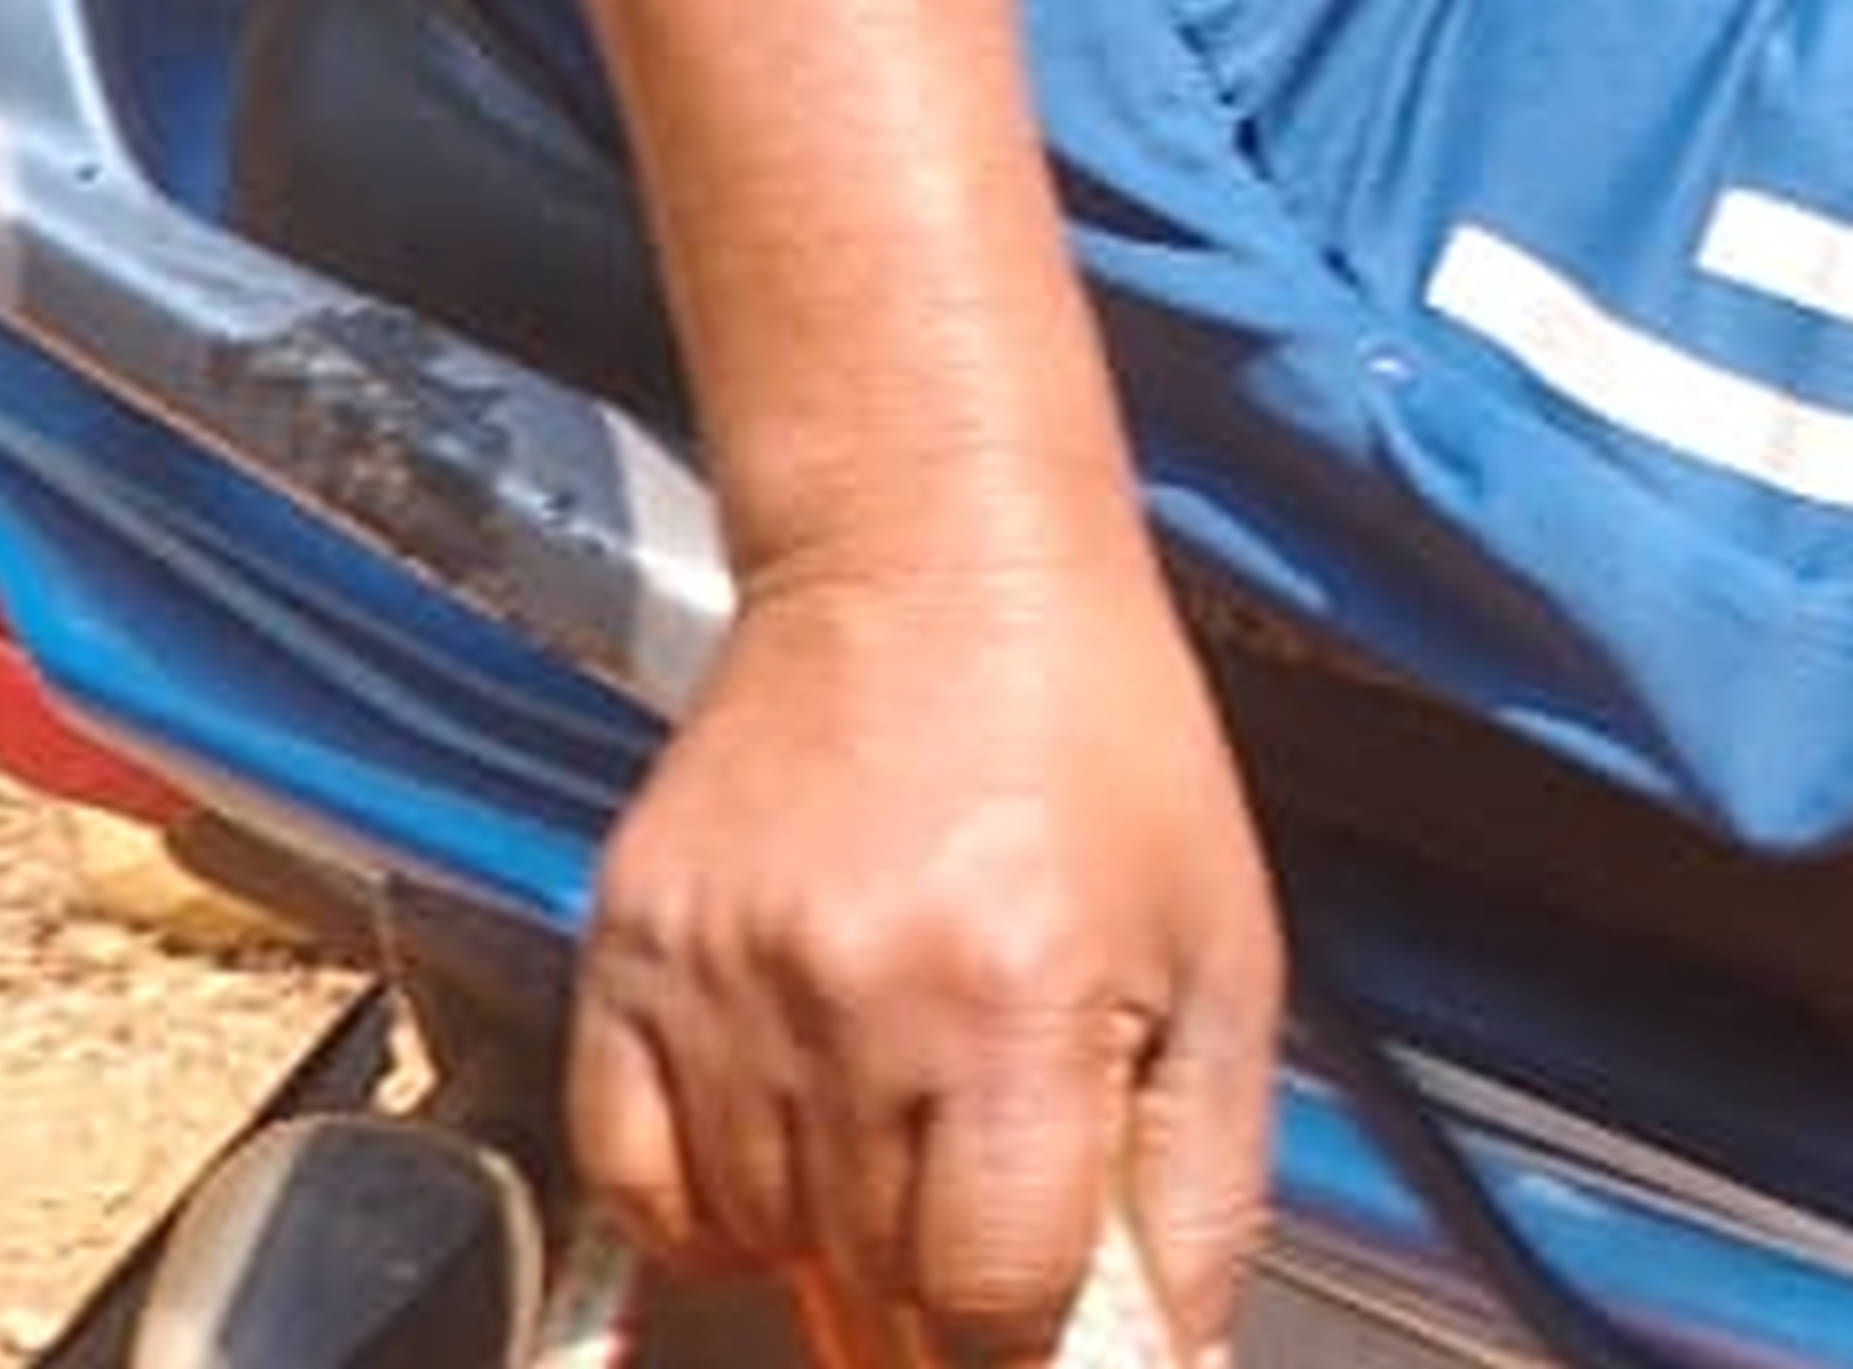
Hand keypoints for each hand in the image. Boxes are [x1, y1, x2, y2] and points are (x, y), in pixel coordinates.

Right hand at [567, 531, 1274, 1367]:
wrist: (933, 563)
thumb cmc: (1098, 744)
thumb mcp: (1220, 949)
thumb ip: (1202, 1179)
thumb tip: (1170, 1356)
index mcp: (1023, 992)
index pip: (994, 1292)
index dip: (1027, 1345)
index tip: (1042, 1334)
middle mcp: (861, 994)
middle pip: (874, 1284)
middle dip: (938, 1307)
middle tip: (978, 1249)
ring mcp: (726, 976)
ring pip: (755, 1244)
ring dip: (830, 1249)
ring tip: (903, 1146)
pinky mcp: (633, 950)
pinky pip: (637, 1180)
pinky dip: (706, 1210)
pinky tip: (789, 1151)